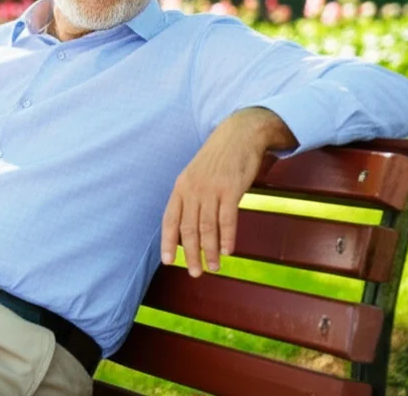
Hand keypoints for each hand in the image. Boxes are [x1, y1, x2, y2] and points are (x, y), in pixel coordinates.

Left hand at [161, 108, 295, 276]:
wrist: (239, 134)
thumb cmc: (217, 158)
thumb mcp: (196, 175)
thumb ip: (191, 197)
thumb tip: (189, 227)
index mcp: (181, 187)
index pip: (170, 219)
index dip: (168, 242)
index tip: (168, 262)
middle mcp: (192, 189)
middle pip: (188, 228)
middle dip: (191, 254)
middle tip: (195, 273)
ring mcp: (211, 189)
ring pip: (207, 227)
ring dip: (210, 251)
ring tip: (213, 268)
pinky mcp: (231, 188)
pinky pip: (227, 219)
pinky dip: (227, 237)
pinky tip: (228, 251)